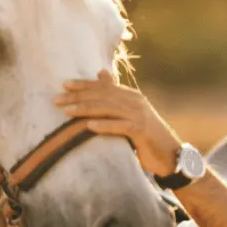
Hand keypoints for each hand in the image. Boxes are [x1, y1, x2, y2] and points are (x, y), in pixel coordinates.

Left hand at [54, 69, 182, 175]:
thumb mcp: (130, 113)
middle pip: (103, 96)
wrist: (170, 154)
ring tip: (67, 112)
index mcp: (131, 96)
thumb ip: (115, 96)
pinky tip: (89, 126)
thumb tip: (101, 73)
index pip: (103, 86)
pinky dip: (105, 125)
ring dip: (86, 109)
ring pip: (109, 109)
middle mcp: (136, 101)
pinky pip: (121, 126)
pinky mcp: (142, 131)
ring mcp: (140, 115)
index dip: (83, 84)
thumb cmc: (146, 135)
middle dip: (78, 97)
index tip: (63, 85)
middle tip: (57, 100)